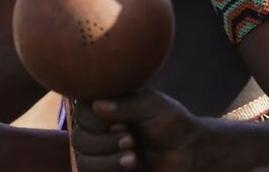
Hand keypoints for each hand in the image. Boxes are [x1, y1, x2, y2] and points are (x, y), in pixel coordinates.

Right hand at [73, 89, 202, 171]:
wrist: (189, 152)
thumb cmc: (171, 122)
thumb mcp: (152, 105)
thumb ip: (126, 104)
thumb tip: (97, 104)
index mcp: (105, 104)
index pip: (80, 110)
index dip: (96, 119)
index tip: (123, 122)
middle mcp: (98, 128)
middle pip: (78, 137)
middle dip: (104, 141)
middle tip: (131, 139)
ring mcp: (101, 152)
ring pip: (82, 159)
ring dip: (107, 159)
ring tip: (134, 156)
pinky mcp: (106, 171)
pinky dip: (108, 169)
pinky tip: (132, 164)